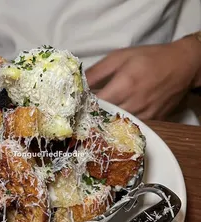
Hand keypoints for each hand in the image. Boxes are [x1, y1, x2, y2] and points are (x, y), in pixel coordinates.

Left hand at [86, 37, 200, 119]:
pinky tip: (114, 119)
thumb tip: (78, 84)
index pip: (96, 104)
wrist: (183, 65)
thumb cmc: (149, 58)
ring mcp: (144, 116)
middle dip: (92, 117)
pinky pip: (130, 128)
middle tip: (83, 114)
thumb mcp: (119, 58)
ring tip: (98, 117)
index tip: (76, 106)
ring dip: (105, 123)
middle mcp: (134, 104)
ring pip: (116, 126)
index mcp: (124, 85)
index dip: (83, 106)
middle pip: (105, 118)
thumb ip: (96, 72)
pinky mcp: (152, 122)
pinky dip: (119, 125)